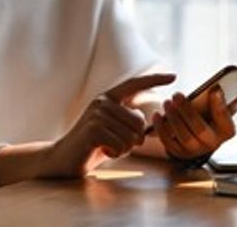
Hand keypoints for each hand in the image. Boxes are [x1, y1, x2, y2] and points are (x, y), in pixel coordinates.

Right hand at [38, 74, 175, 176]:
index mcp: (108, 98)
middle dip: (134, 139)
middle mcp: (102, 102)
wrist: (62, 159)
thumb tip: (150, 122)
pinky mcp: (93, 129)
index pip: (134, 84)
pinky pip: (121, 145)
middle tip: (116, 143)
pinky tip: (101, 151)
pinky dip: (116, 153)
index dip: (154, 80)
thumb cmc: (93, 145)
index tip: (174, 76)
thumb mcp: (113, 129)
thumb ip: (128, 122)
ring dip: (123, 148)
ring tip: (106, 146)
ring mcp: (97, 114)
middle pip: (140, 121)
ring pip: (132, 136)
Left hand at [152, 87, 236, 160]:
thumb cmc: (211, 117)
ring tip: (167, 102)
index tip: (214, 89)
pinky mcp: (178, 154)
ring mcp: (194, 151)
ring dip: (173, 119)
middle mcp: (212, 145)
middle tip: (177, 95)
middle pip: (200, 130)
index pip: (225, 120)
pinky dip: (161, 129)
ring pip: (183, 137)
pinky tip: (156, 115)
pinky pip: (168, 143)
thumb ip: (233, 99)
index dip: (220, 106)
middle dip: (187, 111)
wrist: (197, 137)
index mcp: (226, 132)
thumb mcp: (223, 108)